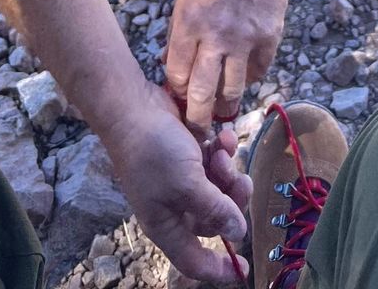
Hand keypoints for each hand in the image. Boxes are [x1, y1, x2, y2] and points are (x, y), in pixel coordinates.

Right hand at [110, 83, 249, 283]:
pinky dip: (222, 151)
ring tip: (221, 151)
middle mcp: (175, 205)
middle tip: (239, 179)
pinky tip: (222, 137)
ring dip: (227, 170)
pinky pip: (214, 162)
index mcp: (167, 224)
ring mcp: (181, 179)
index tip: (244, 270)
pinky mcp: (188, 154)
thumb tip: (239, 234)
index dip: (217, 269)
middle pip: (215, 219)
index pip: (193, 260)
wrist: (133, 106)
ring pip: (219, 188)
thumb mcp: (187, 184)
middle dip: (232, 200)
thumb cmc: (154, 152)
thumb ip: (215, 210)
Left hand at [165, 0, 292, 136]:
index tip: (178, 96)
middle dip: (197, 119)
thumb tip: (170, 65)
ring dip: (225, 106)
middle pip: (202, 94)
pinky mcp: (269, 40)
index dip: (176, 91)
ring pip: (233, 91)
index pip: (177, 75)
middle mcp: (216, 36)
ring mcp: (245, 40)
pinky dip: (249, 79)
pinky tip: (242, 76)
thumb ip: (177, 31)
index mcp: (189, 22)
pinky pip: (257, 73)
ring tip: (221, 112)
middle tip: (197, 129)